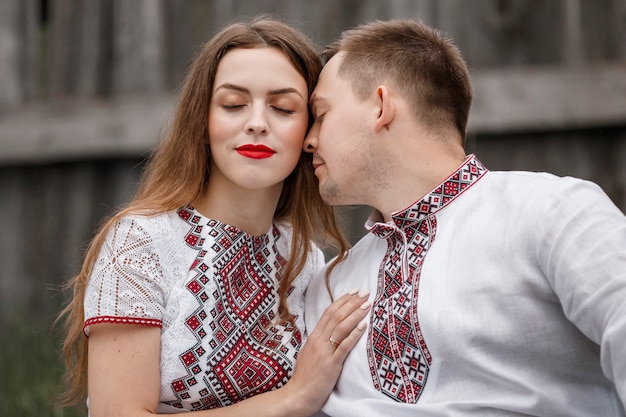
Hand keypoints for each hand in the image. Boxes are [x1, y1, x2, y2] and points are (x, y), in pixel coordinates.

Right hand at [283, 290, 370, 414]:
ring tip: (367, 305)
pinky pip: (344, 346)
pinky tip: (363, 326)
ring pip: (341, 327)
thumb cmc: (304, 377)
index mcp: (313, 337)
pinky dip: (354, 335)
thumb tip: (328, 333)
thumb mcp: (309, 354)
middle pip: (336, 315)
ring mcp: (324, 352)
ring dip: (355, 314)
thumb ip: (318, 342)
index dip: (342, 301)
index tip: (354, 292)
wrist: (297, 395)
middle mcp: (318, 341)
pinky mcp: (331, 365)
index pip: (329, 312)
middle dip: (352, 302)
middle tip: (365, 292)